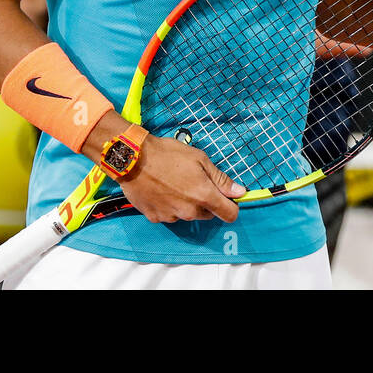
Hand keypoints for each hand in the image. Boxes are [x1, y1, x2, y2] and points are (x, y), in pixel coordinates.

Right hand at [118, 135, 245, 223]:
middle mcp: (189, 211)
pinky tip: (162, 190)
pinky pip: (170, 215)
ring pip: (188, 214)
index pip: (229, 215)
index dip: (231, 206)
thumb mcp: (199, 159)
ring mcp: (171, 216)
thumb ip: (220, 179)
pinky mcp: (156, 218)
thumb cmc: (168, 154)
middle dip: (206, 201)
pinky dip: (169, 206)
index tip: (227, 197)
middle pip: (208, 214)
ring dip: (186, 204)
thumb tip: (239, 191)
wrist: (133, 159)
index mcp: (204, 196)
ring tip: (175, 183)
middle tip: (194, 182)